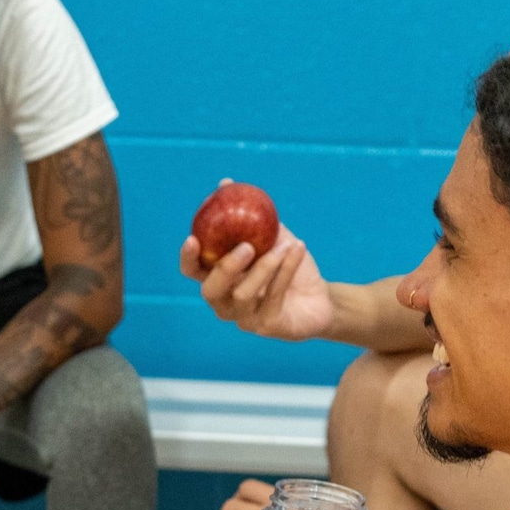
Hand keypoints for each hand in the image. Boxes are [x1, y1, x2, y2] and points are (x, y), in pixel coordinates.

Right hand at [180, 217, 332, 341]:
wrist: (321, 297)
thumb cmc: (289, 266)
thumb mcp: (272, 236)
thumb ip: (250, 215)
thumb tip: (226, 183)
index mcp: (219, 279)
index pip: (193, 272)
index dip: (188, 258)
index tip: (192, 238)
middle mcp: (225, 302)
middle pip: (211, 290)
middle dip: (226, 268)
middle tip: (247, 246)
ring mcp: (244, 318)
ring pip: (243, 295)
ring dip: (266, 266)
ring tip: (286, 245)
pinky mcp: (267, 326)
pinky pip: (272, 297)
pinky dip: (286, 270)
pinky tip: (297, 249)